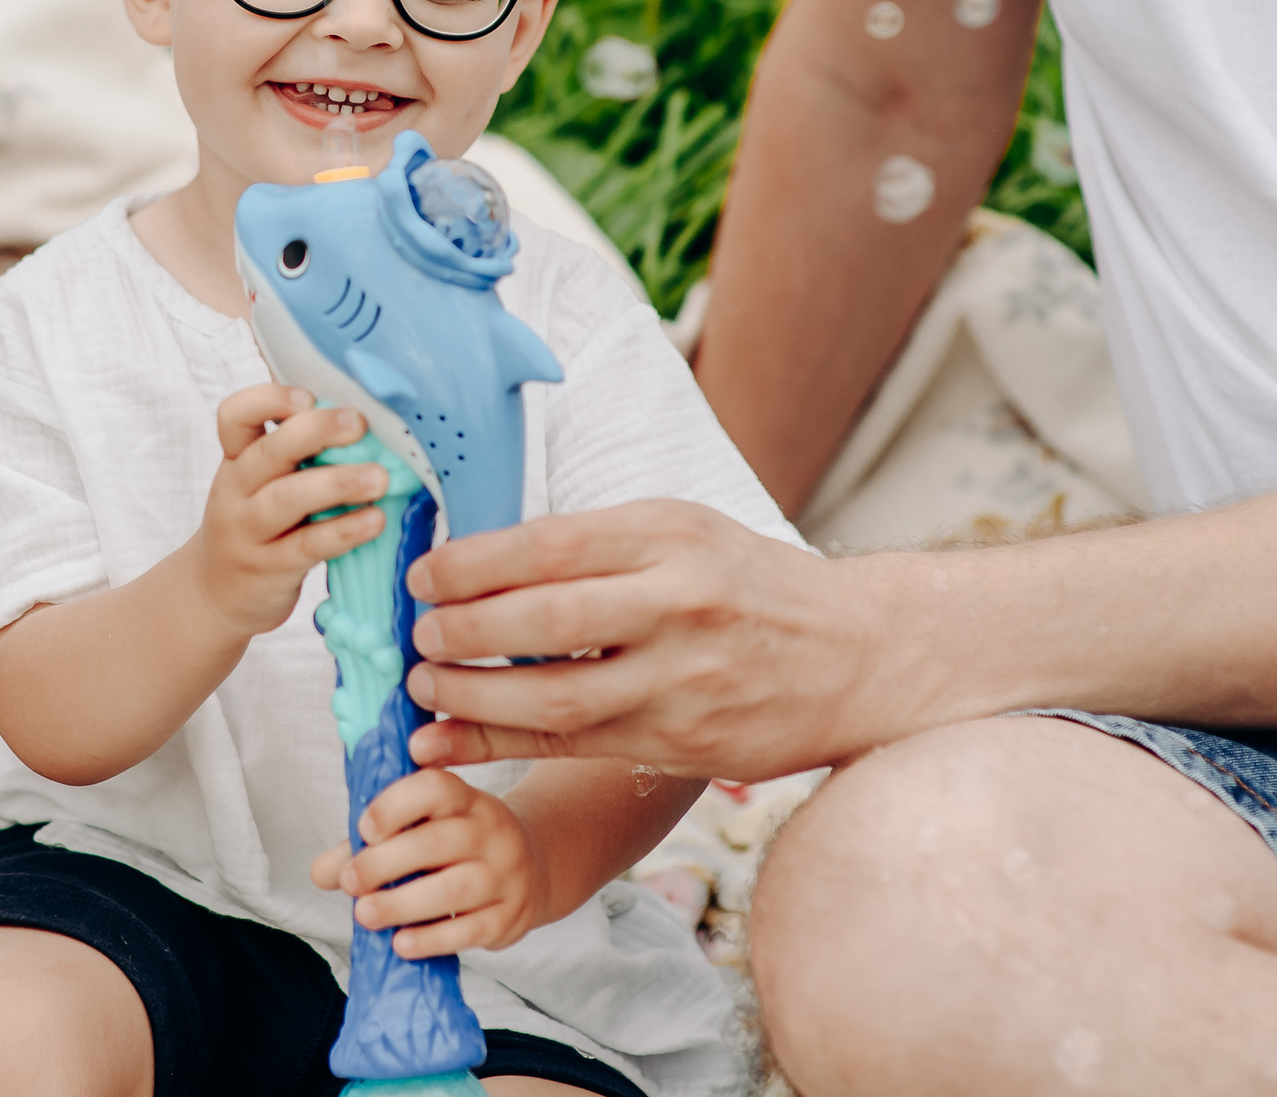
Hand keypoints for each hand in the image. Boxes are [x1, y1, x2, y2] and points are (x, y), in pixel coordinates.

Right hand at [191, 384, 390, 638]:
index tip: (309, 397)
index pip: (234, 416)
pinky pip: (308, 545)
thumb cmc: (253, 527)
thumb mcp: (258, 484)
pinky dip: (343, 530)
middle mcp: (235, 491)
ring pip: (286, 499)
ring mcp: (248, 532)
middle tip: (358, 423)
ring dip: (336, 483)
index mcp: (236, 460)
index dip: (269, 399)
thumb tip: (360, 415)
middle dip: (315, 431)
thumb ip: (293, 453)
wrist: (214, 596)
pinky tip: (374, 520)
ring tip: (379, 478)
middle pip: (267, 452)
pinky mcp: (269, 569)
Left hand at [310, 769, 545, 957]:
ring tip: (365, 915)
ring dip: (402, 904)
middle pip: (436, 843)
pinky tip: (400, 944)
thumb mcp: (422, 830)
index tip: (364, 828)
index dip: (395, 805)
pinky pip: (468, 931)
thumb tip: (320, 873)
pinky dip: (431, 940)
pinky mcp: (509, 917)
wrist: (532, 871)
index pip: (435, 788)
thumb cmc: (456, 846)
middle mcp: (491, 830)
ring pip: (452, 890)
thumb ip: (368, 845)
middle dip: (385, 863)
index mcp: (465, 798)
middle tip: (351, 881)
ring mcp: (505, 875)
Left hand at [402, 500, 886, 781]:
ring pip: (554, 696)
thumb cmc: (750, 585)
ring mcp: (682, 680)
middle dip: (462, 630)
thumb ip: (596, 544)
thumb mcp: (684, 532)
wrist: (858, 656)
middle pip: (545, 620)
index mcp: (670, 536)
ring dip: (470, 697)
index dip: (472, 564)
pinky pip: (573, 745)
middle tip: (418, 633)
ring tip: (423, 686)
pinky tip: (444, 741)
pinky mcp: (681, 741)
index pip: (551, 544)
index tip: (423, 576)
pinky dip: (498, 745)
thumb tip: (480, 559)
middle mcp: (677, 604)